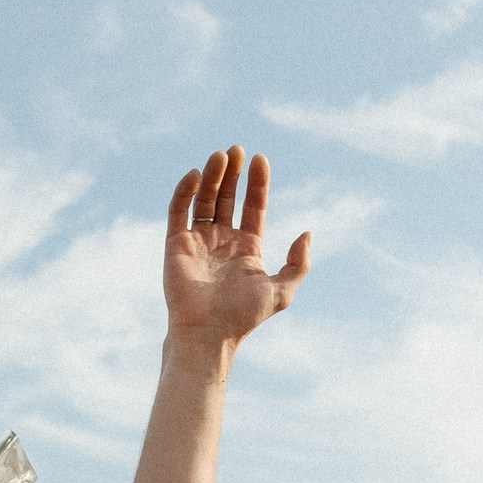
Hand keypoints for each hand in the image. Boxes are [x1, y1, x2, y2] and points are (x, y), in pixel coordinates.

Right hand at [163, 147, 311, 347]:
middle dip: (232, 173)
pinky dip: (186, 191)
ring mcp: (198, 241)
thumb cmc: (243, 316)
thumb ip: (298, 264)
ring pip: (205, 199)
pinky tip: (197, 174)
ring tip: (221, 155)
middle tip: (237, 149)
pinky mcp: (175, 244)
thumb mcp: (282, 291)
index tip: (260, 159)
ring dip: (213, 176)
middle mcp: (222, 242)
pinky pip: (178, 211)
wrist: (208, 333)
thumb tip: (307, 232)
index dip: (257, 183)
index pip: (253, 207)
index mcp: (246, 249)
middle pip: (228, 198)